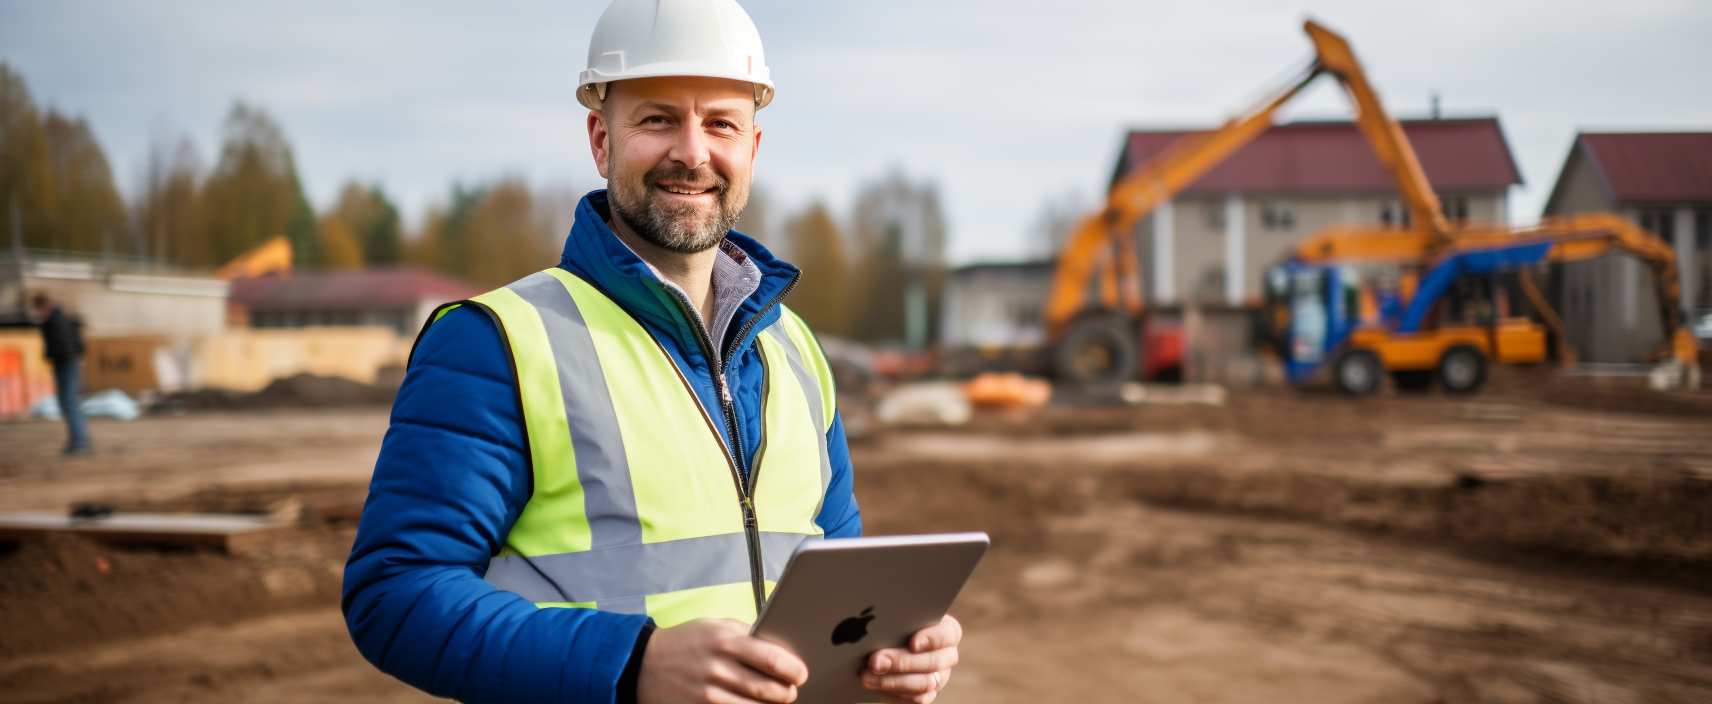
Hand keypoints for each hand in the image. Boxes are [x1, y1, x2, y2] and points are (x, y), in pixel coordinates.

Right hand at [638, 618, 808, 703]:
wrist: (644, 664)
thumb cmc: (685, 643)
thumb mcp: (714, 625)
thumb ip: (746, 634)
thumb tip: (778, 646)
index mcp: (725, 642)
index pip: (773, 659)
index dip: (794, 670)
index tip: (800, 673)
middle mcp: (718, 669)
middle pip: (769, 690)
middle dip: (787, 692)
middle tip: (790, 690)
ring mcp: (708, 695)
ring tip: (773, 700)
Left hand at [861, 615, 960, 703]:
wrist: (885, 646)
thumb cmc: (894, 626)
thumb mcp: (896, 620)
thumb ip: (895, 623)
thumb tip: (878, 630)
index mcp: (946, 631)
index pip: (947, 634)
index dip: (931, 639)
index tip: (913, 643)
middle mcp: (946, 655)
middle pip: (933, 662)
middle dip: (902, 663)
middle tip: (876, 661)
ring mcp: (939, 677)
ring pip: (925, 683)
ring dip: (893, 681)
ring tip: (867, 676)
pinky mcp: (926, 694)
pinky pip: (917, 699)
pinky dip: (896, 694)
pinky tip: (879, 689)